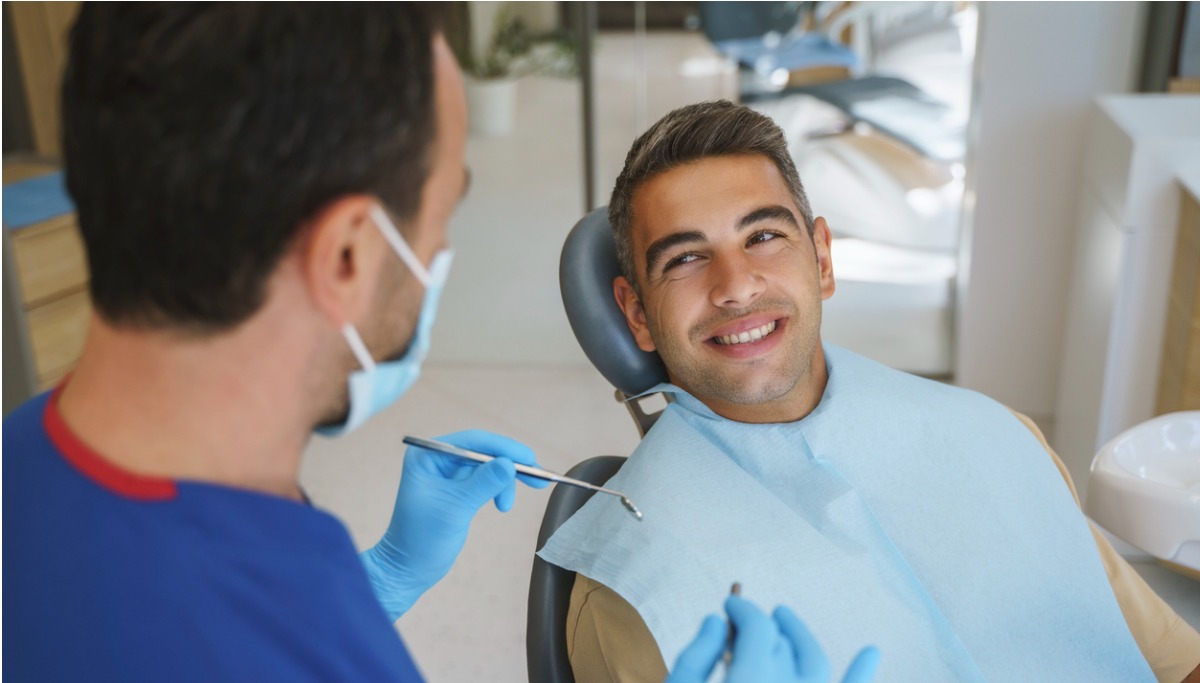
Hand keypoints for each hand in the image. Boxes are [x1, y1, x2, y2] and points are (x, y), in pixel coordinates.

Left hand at [360, 430, 548, 620]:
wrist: (408, 570)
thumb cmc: (422, 539)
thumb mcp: (455, 508)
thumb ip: (483, 483)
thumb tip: (510, 463)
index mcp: (427, 456)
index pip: (472, 442)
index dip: (504, 448)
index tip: (529, 460)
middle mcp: (437, 460)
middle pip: (483, 451)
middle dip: (510, 464)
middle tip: (537, 477)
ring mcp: (448, 475)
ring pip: (488, 466)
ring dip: (505, 481)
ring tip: (507, 506)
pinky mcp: (458, 490)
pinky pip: (485, 480)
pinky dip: (498, 489)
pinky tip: (502, 505)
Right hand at [666, 595, 879, 682]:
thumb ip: (695, 657)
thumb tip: (717, 621)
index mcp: (749, 680)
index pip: (757, 628)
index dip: (742, 609)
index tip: (729, 605)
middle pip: (781, 643)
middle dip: (761, 626)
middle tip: (741, 621)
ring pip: (815, 662)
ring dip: (801, 635)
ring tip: (785, 618)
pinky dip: (861, 672)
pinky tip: (872, 651)